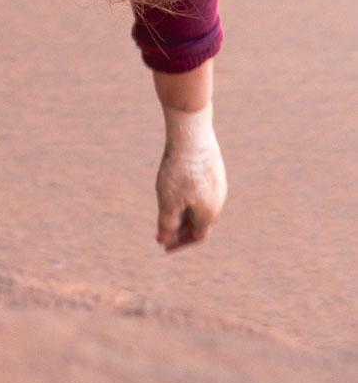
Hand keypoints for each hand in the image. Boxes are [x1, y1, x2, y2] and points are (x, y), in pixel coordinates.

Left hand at [155, 102, 226, 250]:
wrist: (192, 136)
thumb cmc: (178, 171)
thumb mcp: (167, 202)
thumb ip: (167, 224)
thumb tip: (164, 240)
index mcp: (209, 213)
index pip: (197, 236)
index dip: (180, 244)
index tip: (164, 246)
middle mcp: (218, 200)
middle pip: (200, 223)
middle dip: (181, 230)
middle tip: (163, 233)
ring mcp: (218, 184)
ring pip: (202, 207)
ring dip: (185, 215)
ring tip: (167, 215)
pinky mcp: (214, 170)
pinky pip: (203, 192)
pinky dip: (189, 199)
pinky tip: (176, 193)